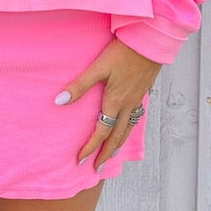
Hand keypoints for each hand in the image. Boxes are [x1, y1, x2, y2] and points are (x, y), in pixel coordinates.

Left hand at [56, 37, 160, 170]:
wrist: (150, 42)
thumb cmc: (123, 53)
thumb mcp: (98, 67)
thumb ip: (79, 85)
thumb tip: (59, 101)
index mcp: (115, 102)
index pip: (101, 131)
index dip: (90, 147)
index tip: (81, 160)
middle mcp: (127, 105)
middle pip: (117, 136)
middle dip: (106, 153)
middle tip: (98, 168)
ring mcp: (137, 100)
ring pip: (128, 129)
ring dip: (119, 144)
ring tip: (112, 154)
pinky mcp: (143, 92)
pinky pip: (136, 118)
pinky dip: (129, 129)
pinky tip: (127, 126)